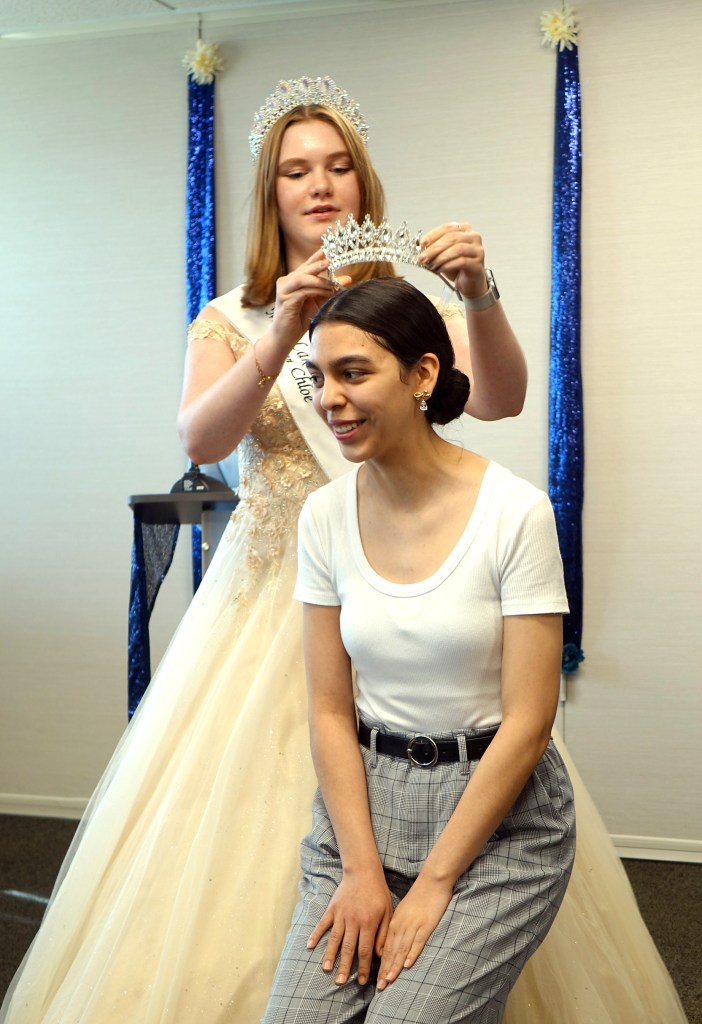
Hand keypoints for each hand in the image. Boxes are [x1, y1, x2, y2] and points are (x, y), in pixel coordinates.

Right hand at [271, 250, 350, 352]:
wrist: (285, 337)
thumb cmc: (300, 320)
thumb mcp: (318, 302)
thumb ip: (329, 290)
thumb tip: (348, 280)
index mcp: (294, 280)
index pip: (307, 266)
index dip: (317, 257)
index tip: (328, 249)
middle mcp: (287, 282)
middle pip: (304, 270)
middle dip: (319, 265)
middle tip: (331, 260)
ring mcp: (284, 290)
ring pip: (302, 279)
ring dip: (319, 279)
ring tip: (333, 280)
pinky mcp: (284, 300)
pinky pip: (302, 292)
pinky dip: (315, 291)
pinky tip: (327, 291)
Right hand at [306, 868, 392, 986]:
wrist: (363, 871)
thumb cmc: (378, 893)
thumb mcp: (388, 912)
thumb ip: (384, 934)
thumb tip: (380, 955)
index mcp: (369, 923)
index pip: (365, 950)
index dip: (363, 967)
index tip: (361, 981)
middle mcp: (353, 921)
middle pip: (348, 948)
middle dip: (344, 967)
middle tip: (340, 983)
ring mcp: (341, 914)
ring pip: (335, 938)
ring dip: (330, 955)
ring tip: (326, 969)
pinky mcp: (332, 908)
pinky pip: (323, 923)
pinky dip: (316, 934)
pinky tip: (310, 946)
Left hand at [376, 874, 453, 990]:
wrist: (432, 881)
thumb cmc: (419, 896)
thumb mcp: (404, 911)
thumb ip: (398, 926)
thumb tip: (392, 942)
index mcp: (395, 922)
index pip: (386, 947)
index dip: (381, 965)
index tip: (376, 980)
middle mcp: (401, 925)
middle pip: (391, 951)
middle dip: (385, 970)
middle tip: (379, 987)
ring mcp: (413, 925)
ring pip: (402, 949)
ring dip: (395, 966)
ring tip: (389, 980)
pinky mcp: (426, 924)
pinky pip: (418, 941)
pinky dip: (412, 953)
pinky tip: (408, 964)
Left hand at [420, 222, 488, 300]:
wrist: (470, 282)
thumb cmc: (456, 266)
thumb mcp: (443, 254)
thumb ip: (434, 248)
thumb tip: (420, 248)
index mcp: (464, 229)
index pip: (447, 228)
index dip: (432, 235)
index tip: (421, 244)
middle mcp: (473, 236)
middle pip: (452, 237)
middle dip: (434, 248)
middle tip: (423, 257)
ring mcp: (477, 249)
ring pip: (458, 249)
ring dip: (441, 257)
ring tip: (431, 265)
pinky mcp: (478, 263)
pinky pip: (462, 261)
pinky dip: (448, 265)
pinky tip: (440, 269)